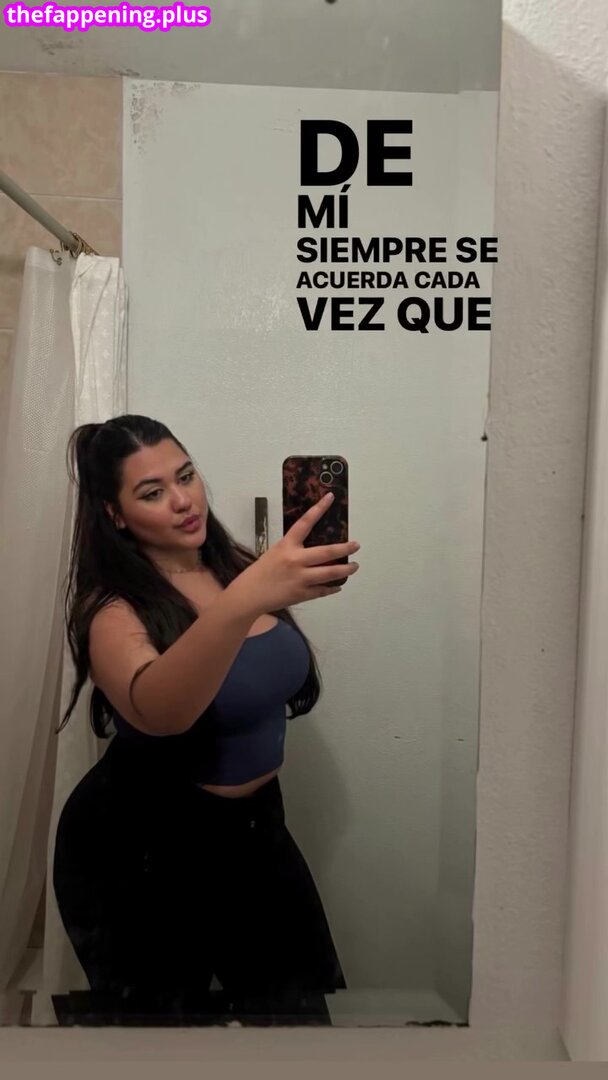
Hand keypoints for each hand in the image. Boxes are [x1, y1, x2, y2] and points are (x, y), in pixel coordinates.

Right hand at [231, 493, 359, 617]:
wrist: (248, 595)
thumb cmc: (259, 573)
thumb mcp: (275, 553)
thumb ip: (293, 550)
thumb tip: (315, 550)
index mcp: (286, 546)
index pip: (305, 522)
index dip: (319, 509)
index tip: (330, 498)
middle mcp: (295, 560)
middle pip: (327, 552)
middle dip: (345, 548)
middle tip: (356, 545)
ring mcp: (300, 578)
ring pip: (330, 573)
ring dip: (345, 569)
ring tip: (354, 566)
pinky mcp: (302, 594)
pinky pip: (323, 590)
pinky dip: (332, 588)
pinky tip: (337, 585)